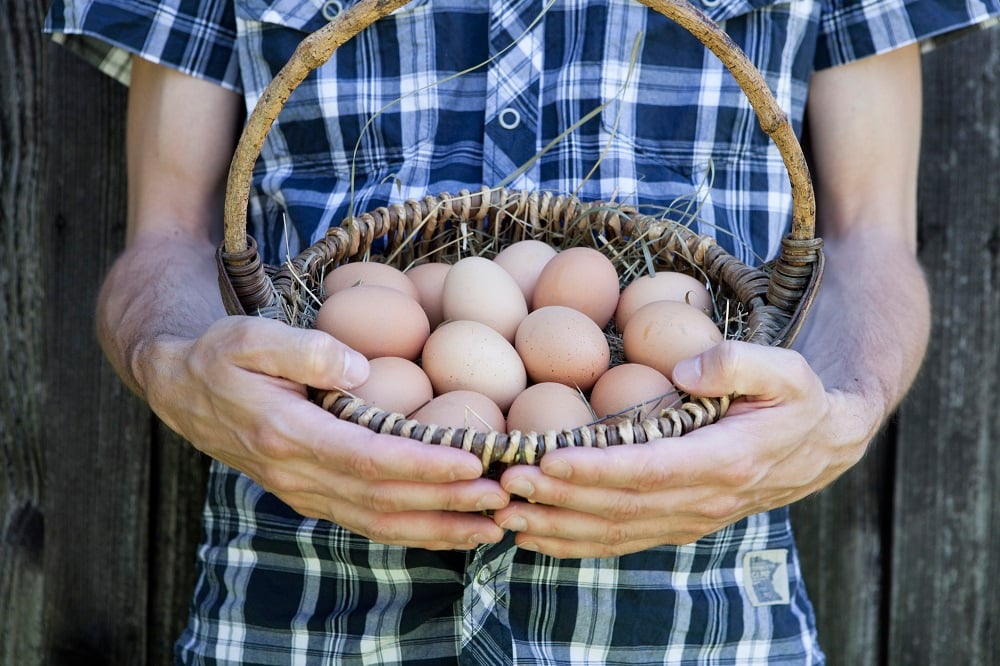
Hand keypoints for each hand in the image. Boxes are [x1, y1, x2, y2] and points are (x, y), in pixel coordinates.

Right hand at [141, 315, 508, 549]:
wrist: (181, 390)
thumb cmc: (221, 355)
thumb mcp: (249, 336)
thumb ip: (304, 350)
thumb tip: (364, 370)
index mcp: (287, 434)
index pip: (366, 458)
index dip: (422, 464)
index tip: (471, 462)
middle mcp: (297, 475)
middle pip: (383, 498)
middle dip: (446, 502)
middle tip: (503, 497)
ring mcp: (304, 492)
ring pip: (378, 522)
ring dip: (438, 528)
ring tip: (491, 527)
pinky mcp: (312, 496)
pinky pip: (367, 522)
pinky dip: (413, 530)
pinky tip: (452, 529)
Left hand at [490, 340, 879, 557]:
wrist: (820, 446)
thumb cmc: (795, 399)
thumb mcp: (785, 369)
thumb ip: (738, 364)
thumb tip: (685, 369)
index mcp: (724, 460)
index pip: (649, 470)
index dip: (595, 468)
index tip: (546, 459)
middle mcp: (703, 500)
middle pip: (619, 506)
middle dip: (557, 497)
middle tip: (504, 483)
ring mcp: (688, 519)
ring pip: (613, 531)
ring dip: (555, 526)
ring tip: (503, 514)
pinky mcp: (676, 524)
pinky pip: (620, 540)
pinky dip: (574, 542)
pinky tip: (533, 537)